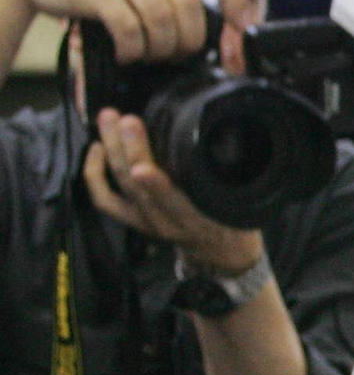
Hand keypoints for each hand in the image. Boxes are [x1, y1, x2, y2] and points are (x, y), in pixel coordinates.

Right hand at [0, 0, 249, 63]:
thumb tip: (208, 26)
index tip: (239, 28)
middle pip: (190, 6)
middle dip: (190, 41)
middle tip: (176, 56)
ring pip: (163, 21)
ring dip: (161, 49)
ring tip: (149, 56)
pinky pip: (130, 28)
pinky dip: (134, 50)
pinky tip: (127, 54)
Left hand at [82, 109, 262, 274]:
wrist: (221, 254)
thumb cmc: (233, 224)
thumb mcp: (237, 208)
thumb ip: (222, 184)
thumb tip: (215, 143)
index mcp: (196, 222)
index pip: (173, 204)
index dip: (155, 187)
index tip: (144, 166)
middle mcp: (165, 223)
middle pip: (138, 188)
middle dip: (130, 151)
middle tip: (127, 120)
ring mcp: (145, 221)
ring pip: (119, 187)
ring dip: (112, 150)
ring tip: (110, 120)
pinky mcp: (132, 218)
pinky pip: (104, 199)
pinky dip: (95, 172)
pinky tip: (97, 147)